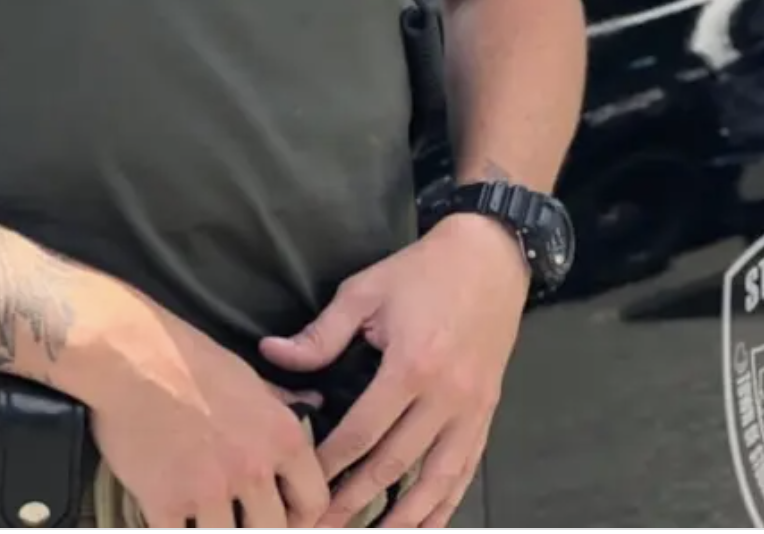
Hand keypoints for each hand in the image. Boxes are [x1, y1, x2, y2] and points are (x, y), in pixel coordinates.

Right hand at [86, 308, 330, 528]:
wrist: (132, 357)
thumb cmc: (191, 359)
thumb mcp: (249, 376)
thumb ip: (283, 400)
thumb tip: (314, 402)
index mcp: (280, 436)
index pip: (314, 501)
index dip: (304, 518)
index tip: (287, 519)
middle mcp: (252, 468)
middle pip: (274, 531)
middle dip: (260, 529)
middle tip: (243, 521)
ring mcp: (209, 490)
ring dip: (217, 530)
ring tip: (207, 517)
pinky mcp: (166, 503)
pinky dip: (177, 532)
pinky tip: (174, 520)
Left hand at [259, 215, 530, 527]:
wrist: (490, 255)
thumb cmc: (423, 270)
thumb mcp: (366, 290)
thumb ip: (322, 333)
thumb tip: (273, 354)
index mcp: (410, 366)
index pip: (361, 432)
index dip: (328, 464)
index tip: (303, 486)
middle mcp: (445, 396)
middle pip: (395, 465)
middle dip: (356, 503)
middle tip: (324, 527)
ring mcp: (472, 409)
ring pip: (436, 480)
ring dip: (404, 519)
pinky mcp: (487, 411)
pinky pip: (466, 470)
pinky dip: (446, 504)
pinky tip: (427, 524)